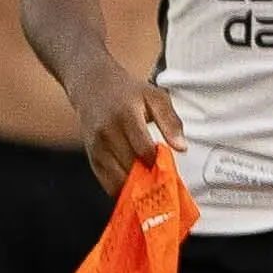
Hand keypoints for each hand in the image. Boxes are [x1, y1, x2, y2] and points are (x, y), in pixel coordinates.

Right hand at [65, 63, 183, 195]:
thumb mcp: (155, 98)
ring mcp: (96, 146)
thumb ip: (171, 122)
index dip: (158, 162)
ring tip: (151, 185)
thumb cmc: (127, 92)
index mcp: (125, 116)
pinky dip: (121, 188)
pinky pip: (105, 180)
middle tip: (163, 180)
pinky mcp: (91, 155)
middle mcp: (107, 132)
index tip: (169, 167)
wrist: (92, 85)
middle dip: (149, 176)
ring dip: (136, 186)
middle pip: (130, 166)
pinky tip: (135, 187)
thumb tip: (181, 147)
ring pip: (117, 177)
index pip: (144, 149)